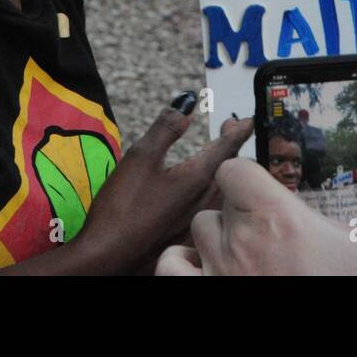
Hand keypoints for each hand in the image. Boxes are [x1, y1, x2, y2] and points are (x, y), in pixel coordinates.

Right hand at [72, 95, 252, 273]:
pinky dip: (211, 191)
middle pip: (229, 168)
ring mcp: (198, 220)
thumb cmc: (122, 207)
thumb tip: (188, 100)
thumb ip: (166, 127)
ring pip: (221, 189)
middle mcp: (205, 199)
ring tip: (218, 156)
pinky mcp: (188, 235)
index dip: (238, 130)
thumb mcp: (141, 157)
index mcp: (198, 177)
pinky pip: (210, 207)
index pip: (228, 148)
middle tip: (228, 129)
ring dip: (222, 169)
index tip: (247, 120)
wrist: (109, 256)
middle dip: (230, 145)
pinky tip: (201, 192)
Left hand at [155, 155, 356, 275]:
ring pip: (200, 230)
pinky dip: (185, 263)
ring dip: (219, 235)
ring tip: (246, 252)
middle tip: (270, 230)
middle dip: (243, 210)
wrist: (326, 356)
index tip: (267, 190)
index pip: (235, 170)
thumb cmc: (350, 295)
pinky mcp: (199, 295)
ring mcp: (215, 272)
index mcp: (277, 218)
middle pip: (223, 201)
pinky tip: (209, 269)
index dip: (248, 175)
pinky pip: (171, 265)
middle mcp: (239, 241)